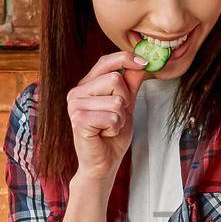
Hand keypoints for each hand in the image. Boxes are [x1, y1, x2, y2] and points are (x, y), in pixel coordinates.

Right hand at [67, 51, 148, 183]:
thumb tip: (141, 63)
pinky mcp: (79, 120)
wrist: (104, 163)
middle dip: (126, 101)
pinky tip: (104, 134)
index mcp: (86, 85)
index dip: (126, 58)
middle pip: (115, 79)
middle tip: (117, 117)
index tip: (144, 63)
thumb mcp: (126, 105)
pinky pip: (112, 117)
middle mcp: (77, 92)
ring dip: (121, 118)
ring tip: (110, 127)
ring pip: (116, 100)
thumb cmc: (112, 135)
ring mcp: (75, 105)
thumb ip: (131, 85)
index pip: (106, 61)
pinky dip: (115, 128)